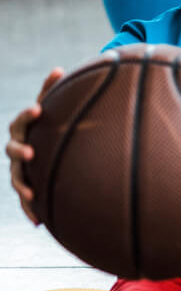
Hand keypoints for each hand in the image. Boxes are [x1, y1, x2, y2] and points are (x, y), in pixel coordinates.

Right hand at [6, 69, 63, 223]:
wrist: (45, 149)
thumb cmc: (49, 125)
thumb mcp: (53, 109)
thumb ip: (52, 91)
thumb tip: (59, 69)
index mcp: (24, 130)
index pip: (22, 121)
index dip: (28, 115)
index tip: (39, 109)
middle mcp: (17, 149)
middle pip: (12, 150)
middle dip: (20, 150)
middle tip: (31, 152)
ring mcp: (20, 170)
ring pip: (16, 178)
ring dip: (22, 186)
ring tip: (31, 193)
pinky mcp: (27, 186)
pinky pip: (27, 201)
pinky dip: (30, 210)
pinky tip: (38, 222)